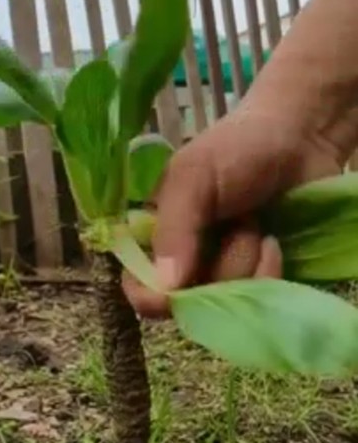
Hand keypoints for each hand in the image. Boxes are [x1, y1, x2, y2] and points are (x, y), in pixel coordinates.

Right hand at [123, 105, 354, 317]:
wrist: (303, 138)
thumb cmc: (238, 148)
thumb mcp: (194, 177)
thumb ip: (174, 229)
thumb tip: (165, 288)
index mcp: (156, 236)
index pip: (139, 287)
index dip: (155, 295)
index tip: (180, 284)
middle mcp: (186, 262)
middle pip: (189, 303)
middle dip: (218, 266)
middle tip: (236, 225)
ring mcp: (224, 274)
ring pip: (227, 304)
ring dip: (247, 263)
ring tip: (257, 223)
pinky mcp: (259, 279)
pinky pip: (259, 302)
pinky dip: (269, 272)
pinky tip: (274, 241)